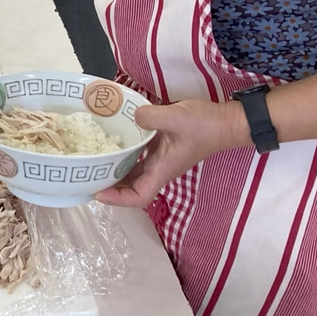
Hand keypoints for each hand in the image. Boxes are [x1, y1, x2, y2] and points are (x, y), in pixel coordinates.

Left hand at [95, 100, 249, 207]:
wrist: (229, 121)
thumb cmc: (205, 125)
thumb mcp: (176, 117)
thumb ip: (151, 116)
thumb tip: (132, 116)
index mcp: (163, 170)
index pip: (138, 197)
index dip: (117, 199)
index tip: (97, 191)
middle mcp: (161, 169)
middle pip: (131, 187)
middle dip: (110, 185)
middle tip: (87, 174)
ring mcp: (162, 160)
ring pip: (134, 172)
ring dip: (116, 170)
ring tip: (96, 160)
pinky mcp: (164, 148)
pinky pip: (140, 157)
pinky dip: (126, 154)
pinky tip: (116, 141)